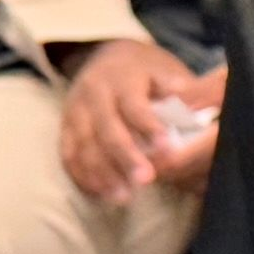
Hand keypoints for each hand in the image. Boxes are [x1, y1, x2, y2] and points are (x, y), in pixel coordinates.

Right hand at [57, 38, 206, 202]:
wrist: (105, 56)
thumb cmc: (144, 72)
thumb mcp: (162, 70)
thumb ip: (175, 88)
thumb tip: (188, 99)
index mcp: (121, 78)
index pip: (134, 105)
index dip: (149, 126)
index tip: (166, 147)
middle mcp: (93, 94)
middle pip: (107, 129)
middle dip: (125, 157)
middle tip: (146, 180)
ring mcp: (75, 111)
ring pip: (84, 146)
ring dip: (102, 174)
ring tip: (123, 197)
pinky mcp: (64, 128)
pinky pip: (68, 155)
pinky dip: (82, 177)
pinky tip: (99, 195)